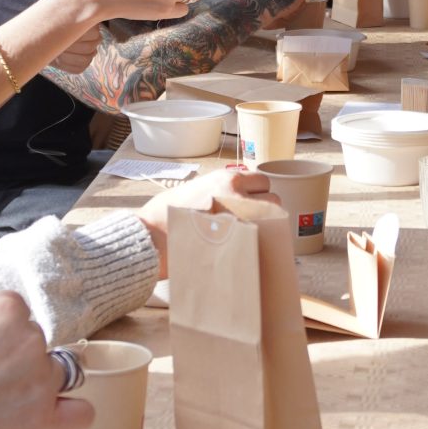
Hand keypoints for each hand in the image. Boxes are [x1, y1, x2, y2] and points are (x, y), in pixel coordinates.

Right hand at [0, 291, 91, 428]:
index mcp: (7, 308)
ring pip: (59, 375)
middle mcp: (32, 337)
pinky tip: (48, 418)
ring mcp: (41, 378)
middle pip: (40, 345)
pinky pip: (82, 412)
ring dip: (38, 387)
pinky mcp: (44, 417)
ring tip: (0, 406)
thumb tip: (1, 344)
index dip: (1, 339)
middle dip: (19, 363)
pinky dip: (69, 414)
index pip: (21, 316)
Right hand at [138, 165, 271, 274]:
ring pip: (275, 221)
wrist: (152, 236)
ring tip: (251, 237)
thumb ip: (222, 191)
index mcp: (227, 179)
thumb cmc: (167, 215)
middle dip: (266, 212)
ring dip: (268, 229)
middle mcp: (239, 195)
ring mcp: (242, 218)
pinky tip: (248, 249)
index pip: (262, 181)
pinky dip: (261, 245)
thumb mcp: (197, 189)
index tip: (251, 204)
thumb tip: (240, 200)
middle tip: (252, 223)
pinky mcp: (240, 240)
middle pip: (273, 200)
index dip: (258, 194)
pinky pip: (265, 241)